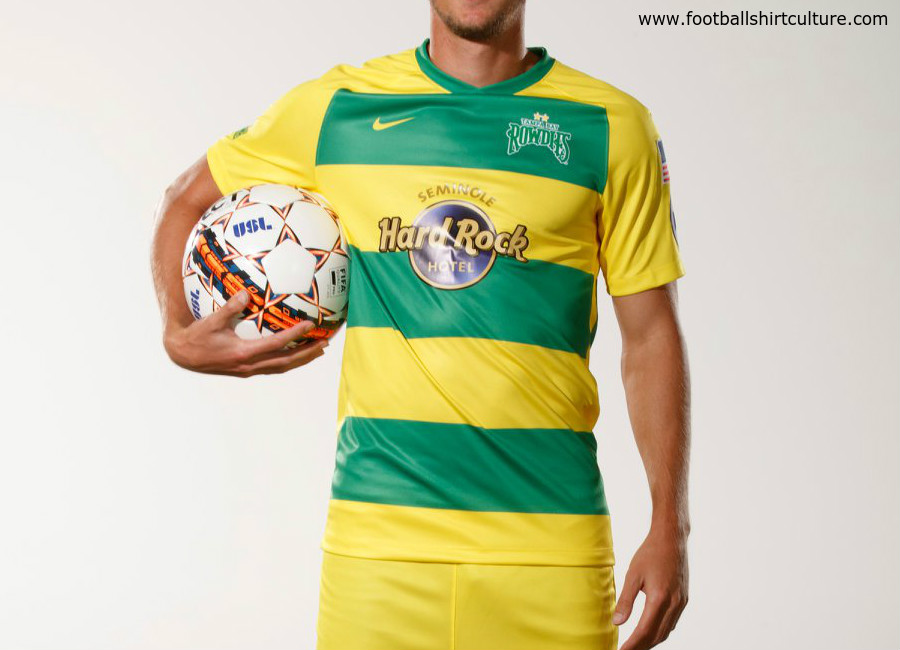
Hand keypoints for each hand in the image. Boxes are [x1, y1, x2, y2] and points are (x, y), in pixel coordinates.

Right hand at [164, 290, 328, 376]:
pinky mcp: (247, 370)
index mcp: (242, 353)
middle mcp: (249, 365)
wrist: (183, 355)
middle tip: (325, 342)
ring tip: (319, 349)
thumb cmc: (196, 336)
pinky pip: (274, 366)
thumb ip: (229, 308)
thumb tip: (245, 294)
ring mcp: (248, 370)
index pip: (275, 345)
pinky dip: (289, 359)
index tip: (309, 326)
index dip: (294, 336)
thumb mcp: (211, 321)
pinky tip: (297, 352)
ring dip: (302, 359)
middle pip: (285, 362)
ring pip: (282, 367)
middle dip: (307, 353)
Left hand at [614, 528, 688, 649]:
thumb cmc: (650, 553)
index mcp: (659, 598)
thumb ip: (625, 601)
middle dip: (641, 646)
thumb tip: (617, 622)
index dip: (632, 645)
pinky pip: (672, 622)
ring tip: (636, 644)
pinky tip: (651, 630)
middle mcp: (674, 603)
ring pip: (666, 631)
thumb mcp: (633, 575)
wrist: (672, 539)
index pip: (644, 631)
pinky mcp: (684, 599)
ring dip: (652, 640)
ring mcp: (681, 602)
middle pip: (657, 635)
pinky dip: (661, 630)